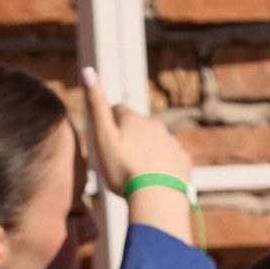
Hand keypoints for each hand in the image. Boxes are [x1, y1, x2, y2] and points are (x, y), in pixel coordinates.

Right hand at [81, 68, 194, 244]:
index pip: (118, 110)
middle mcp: (154, 125)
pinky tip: (154, 181)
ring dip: (147, 151)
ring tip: (137, 174)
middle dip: (130, 137)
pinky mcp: (182, 160)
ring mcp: (171, 142)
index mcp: (133, 119)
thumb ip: (95, 105)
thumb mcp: (101, 138)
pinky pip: (170, 158)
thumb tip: (87, 70)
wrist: (156, 198)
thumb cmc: (123, 170)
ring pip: (155, 141)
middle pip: (138, 126)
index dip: (109, 122)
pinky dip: (162, 165)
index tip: (105, 139)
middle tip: (119, 160)